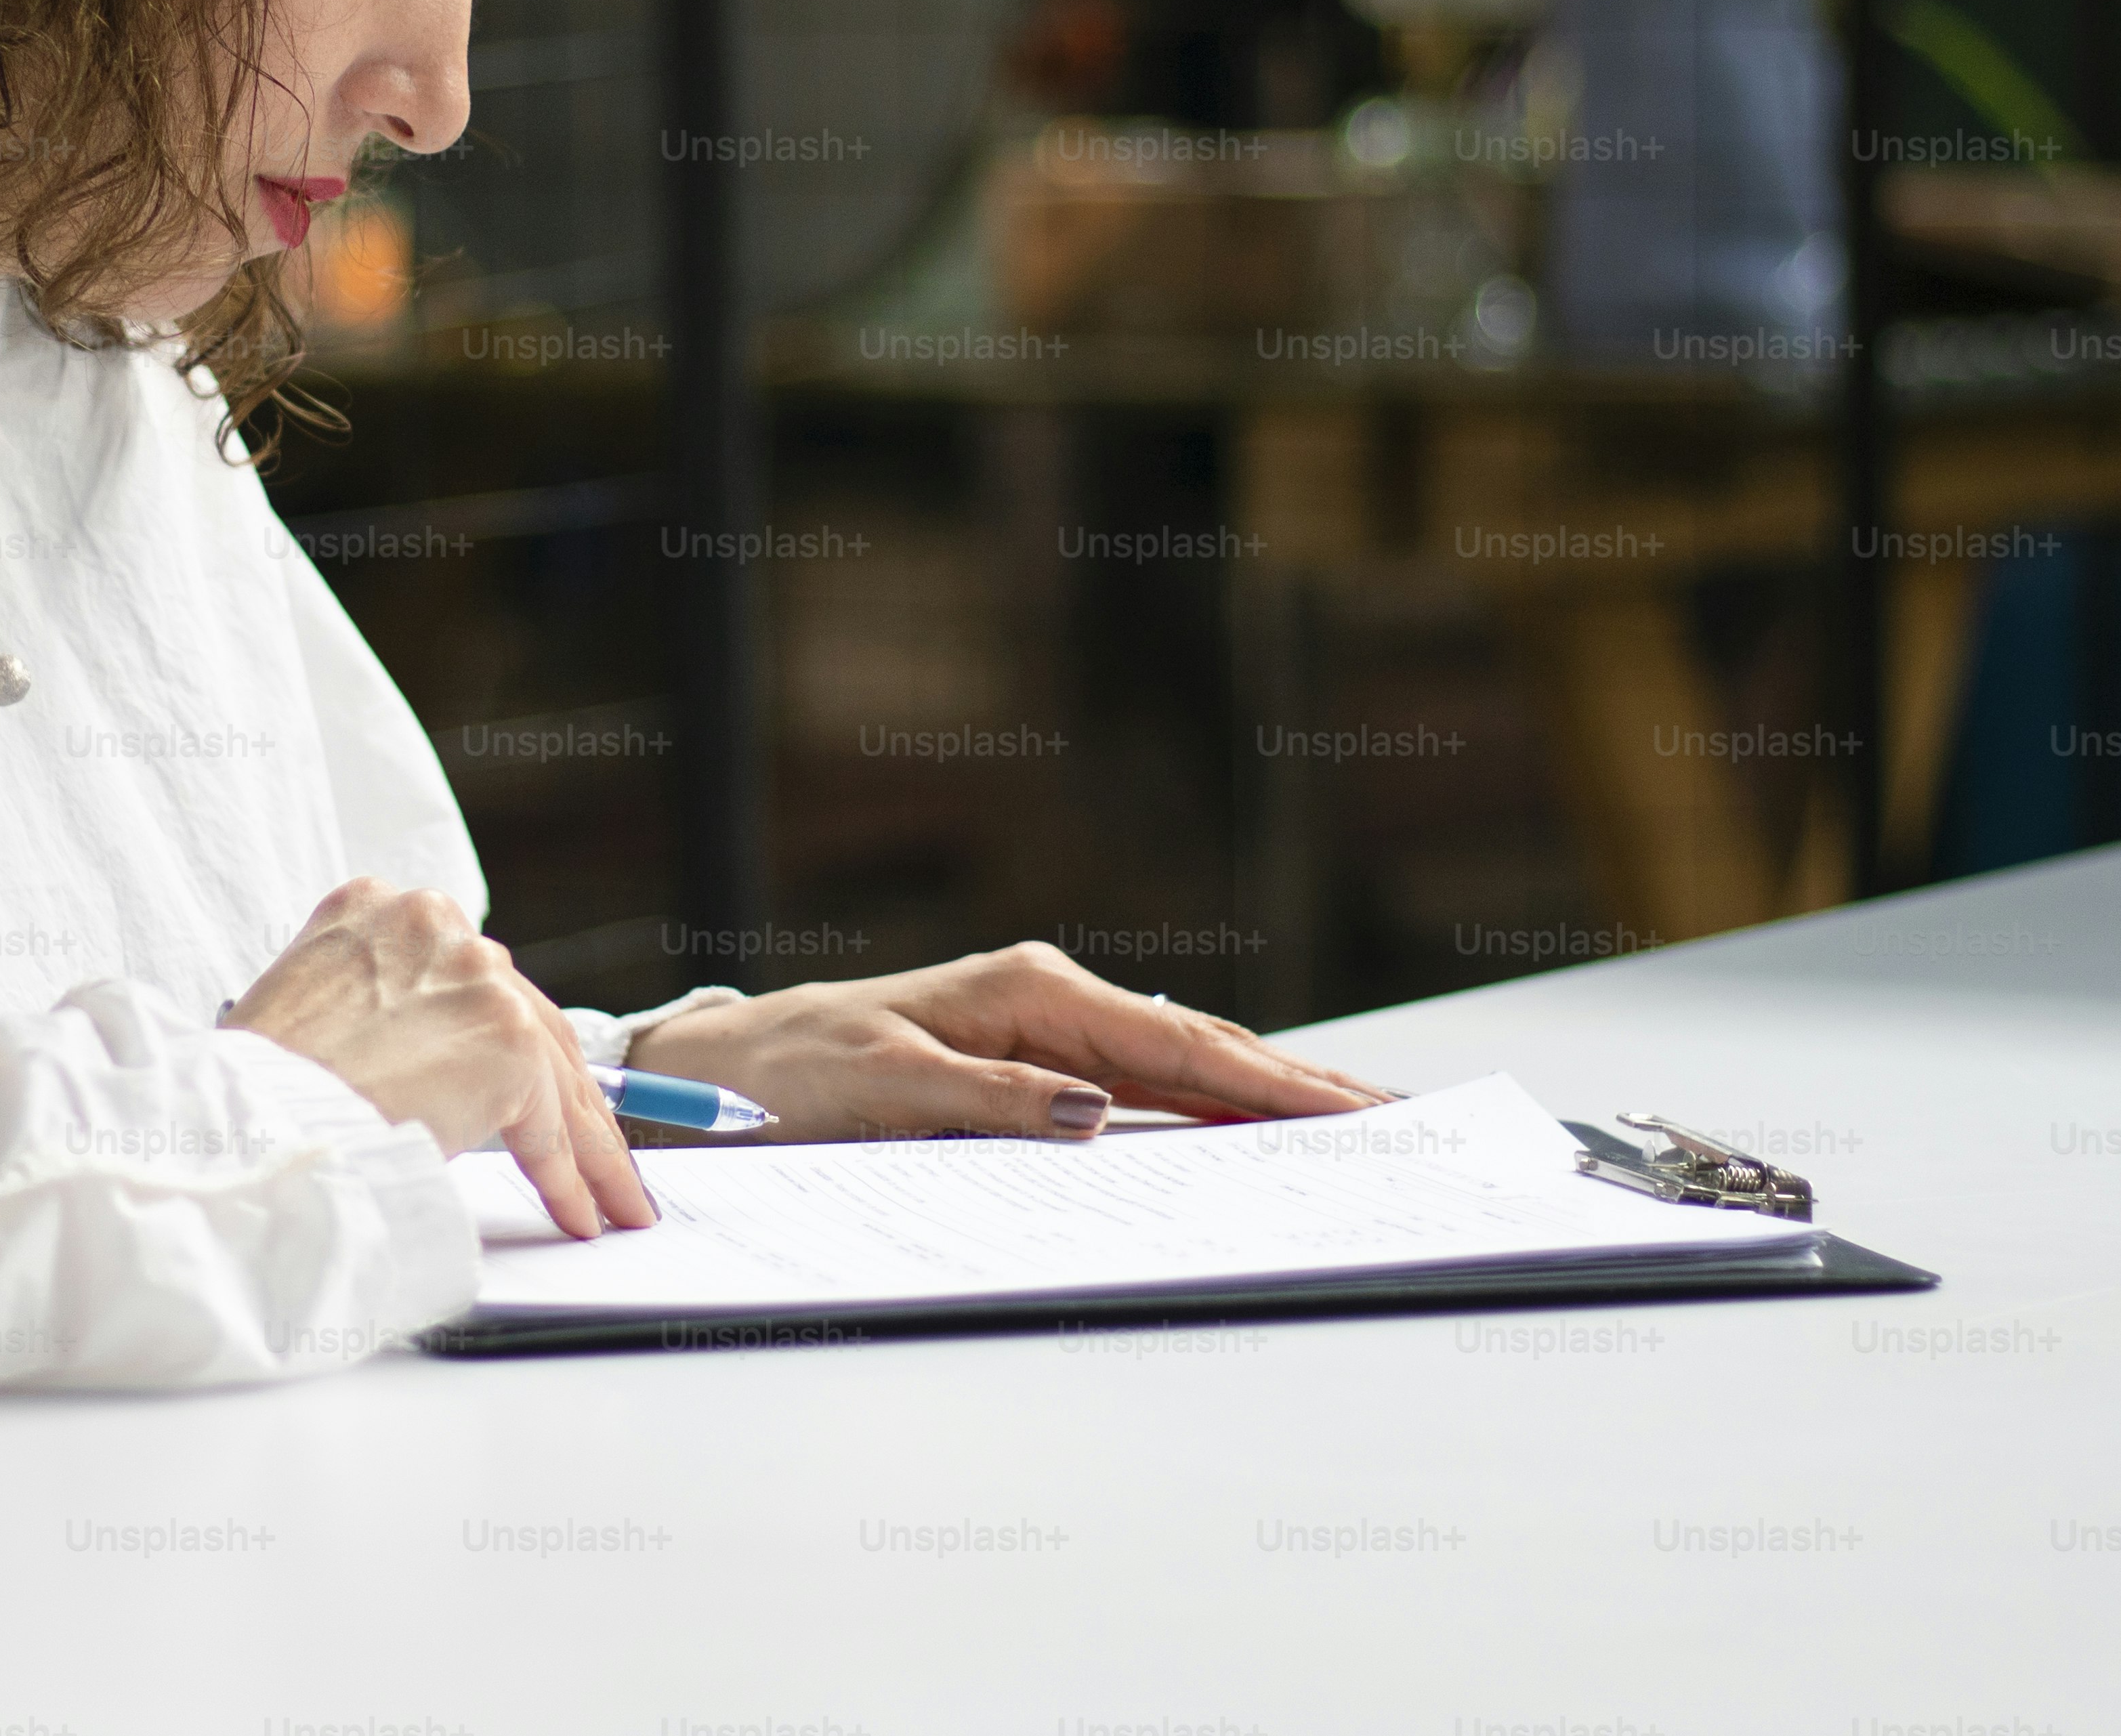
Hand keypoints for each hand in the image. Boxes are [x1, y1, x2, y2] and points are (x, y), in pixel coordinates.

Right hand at [224, 877, 654, 1237]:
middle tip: (589, 1147)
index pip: (465, 978)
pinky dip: (570, 1175)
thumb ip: (370, 1010)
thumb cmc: (253, 1092)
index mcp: (377, 908)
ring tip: (608, 1198)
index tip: (526, 1079)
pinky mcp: (504, 1039)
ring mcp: (476, 975)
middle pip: (524, 1015)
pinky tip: (581, 1212)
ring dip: (583, 1143)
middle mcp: (433, 922)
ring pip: (550, 1070)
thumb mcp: (304, 1013)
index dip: (501, 1036)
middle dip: (560, 1091)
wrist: (248, 1125)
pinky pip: (549, 1124)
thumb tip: (417, 1061)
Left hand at [620, 942, 1391, 1145]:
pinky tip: (1250, 1129)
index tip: (1354, 1110)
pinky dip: (1206, 1104)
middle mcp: (1048, 998)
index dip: (1273, 1082)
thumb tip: (1095, 1114)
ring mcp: (1045, 1027)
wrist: (721, 1069)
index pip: (1179, 1046)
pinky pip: (1139, 1086)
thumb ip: (990, 1102)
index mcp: (1028, 991)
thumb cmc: (791, 1074)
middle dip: (1302, 1086)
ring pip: (1181, 1067)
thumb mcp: (882, 1087)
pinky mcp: (1031, 1061)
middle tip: (1398, 1122)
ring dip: (1265, 1095)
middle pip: (1202, 1049)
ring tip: (1356, 1126)